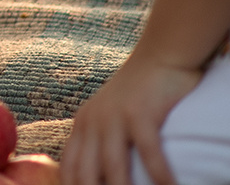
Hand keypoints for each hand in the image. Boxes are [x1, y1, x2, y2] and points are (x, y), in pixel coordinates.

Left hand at [62, 54, 198, 184]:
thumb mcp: (108, 116)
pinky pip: (149, 152)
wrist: (160, 56)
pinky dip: (159, 175)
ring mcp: (114, 118)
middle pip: (86, 173)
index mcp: (82, 126)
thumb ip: (99, 143)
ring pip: (113, 168)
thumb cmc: (139, 93)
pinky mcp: (140, 113)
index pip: (69, 169)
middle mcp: (93, 123)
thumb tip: (101, 177)